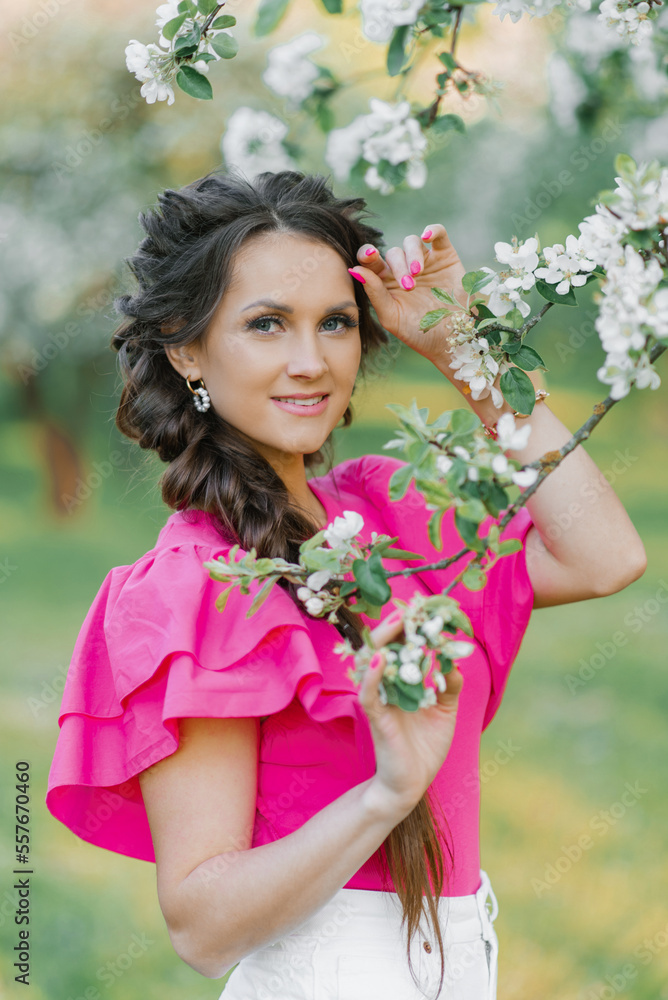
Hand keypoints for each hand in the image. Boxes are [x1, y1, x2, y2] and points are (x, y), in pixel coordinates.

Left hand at [348, 222, 468, 365]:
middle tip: (409, 286)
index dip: (367, 254)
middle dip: (398, 267)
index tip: (369, 256)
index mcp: (386, 282)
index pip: (371, 261)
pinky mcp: (445, 256)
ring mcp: (425, 261)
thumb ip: (374, 293)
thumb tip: (355, 269)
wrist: (452, 339)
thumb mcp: (392, 316)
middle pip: (393, 253)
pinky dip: (433, 230)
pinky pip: (438, 234)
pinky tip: (427, 236)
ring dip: (412, 255)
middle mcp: (403, 269)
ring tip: (418, 273)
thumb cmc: (418, 332)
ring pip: (412, 242)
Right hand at [356, 610, 463, 818]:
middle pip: (384, 648)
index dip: (411, 629)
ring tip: (396, 623)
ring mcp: (379, 700)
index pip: (402, 647)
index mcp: (403, 682)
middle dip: (396, 627)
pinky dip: (373, 676)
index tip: (425, 610)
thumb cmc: (425, 747)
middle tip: (409, 610)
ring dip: (384, 642)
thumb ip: (449, 685)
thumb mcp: (445, 711)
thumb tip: (455, 661)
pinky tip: (381, 660)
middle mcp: (387, 686)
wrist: (411, 784)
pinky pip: (369, 694)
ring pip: (372, 664)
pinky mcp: (376, 718)